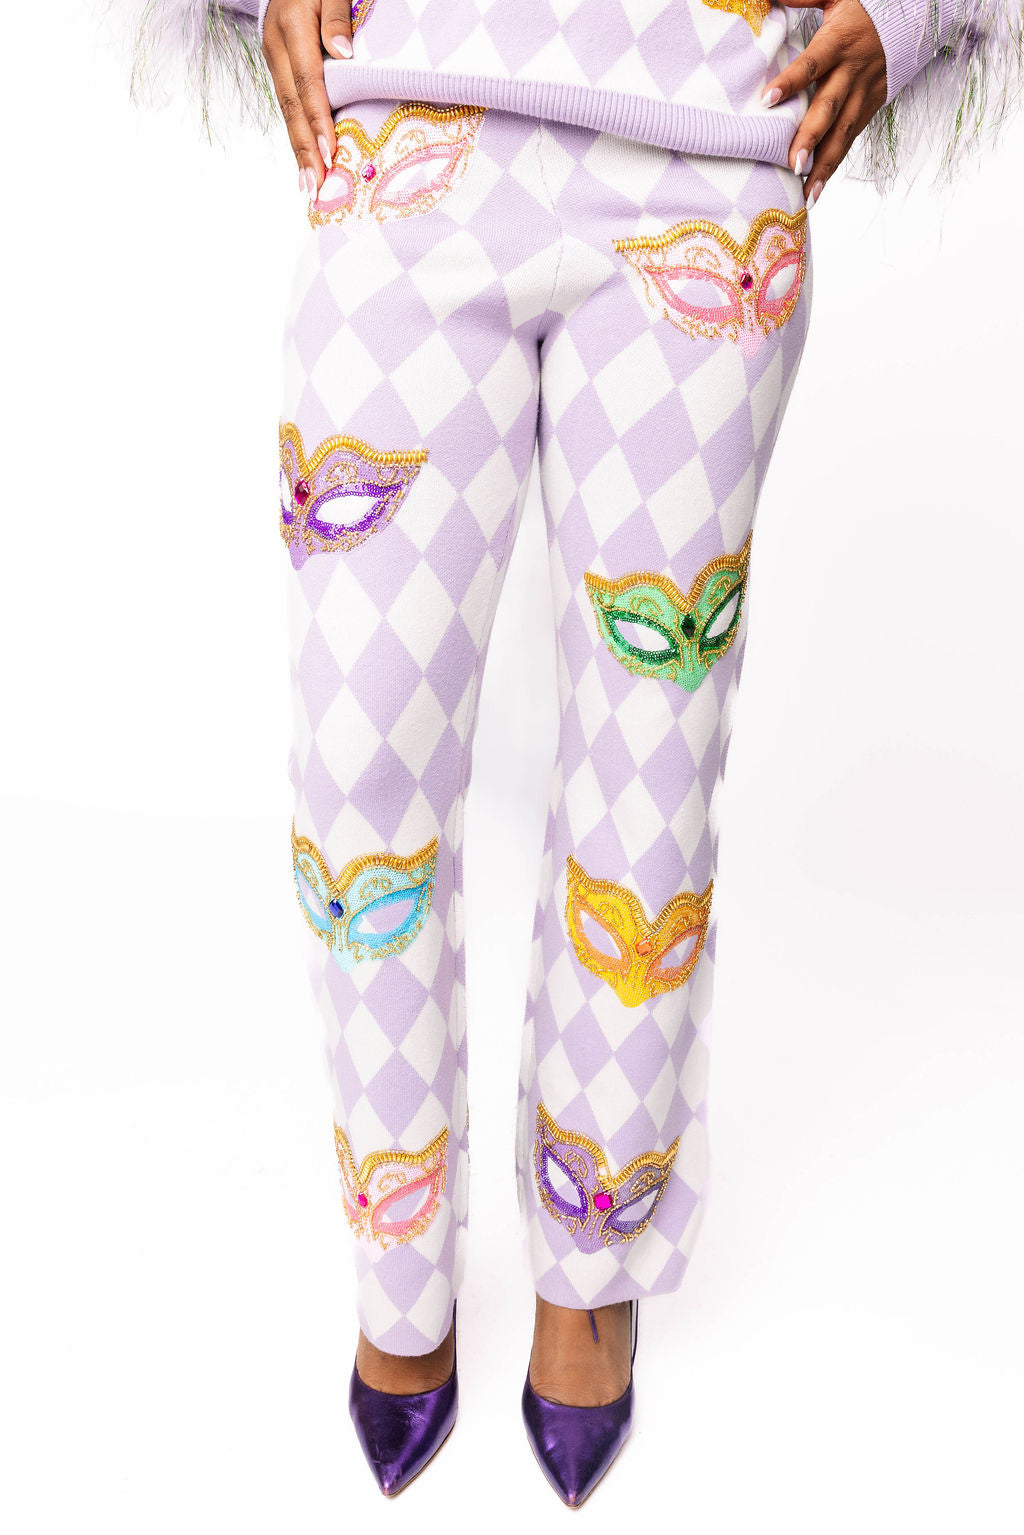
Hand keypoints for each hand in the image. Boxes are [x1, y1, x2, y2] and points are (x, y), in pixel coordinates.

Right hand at [262, 0, 354, 197]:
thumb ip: (336, 16)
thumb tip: (343, 54)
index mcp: (292, 27)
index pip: (307, 82)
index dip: (318, 120)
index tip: (329, 154)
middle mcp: (277, 47)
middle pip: (291, 106)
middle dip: (304, 150)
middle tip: (315, 187)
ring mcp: (275, 58)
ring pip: (286, 110)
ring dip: (298, 150)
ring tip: (308, 185)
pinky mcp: (278, 66)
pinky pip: (288, 105)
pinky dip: (296, 134)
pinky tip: (304, 160)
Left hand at [763, 0, 887, 206]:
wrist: (910, 16)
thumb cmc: (863, 7)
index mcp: (839, 42)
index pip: (812, 64)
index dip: (791, 81)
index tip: (768, 99)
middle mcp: (852, 72)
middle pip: (829, 108)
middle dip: (811, 137)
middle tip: (792, 163)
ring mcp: (863, 94)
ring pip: (842, 133)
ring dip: (823, 165)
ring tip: (805, 192)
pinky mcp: (869, 108)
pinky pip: (849, 140)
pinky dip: (832, 165)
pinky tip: (815, 188)